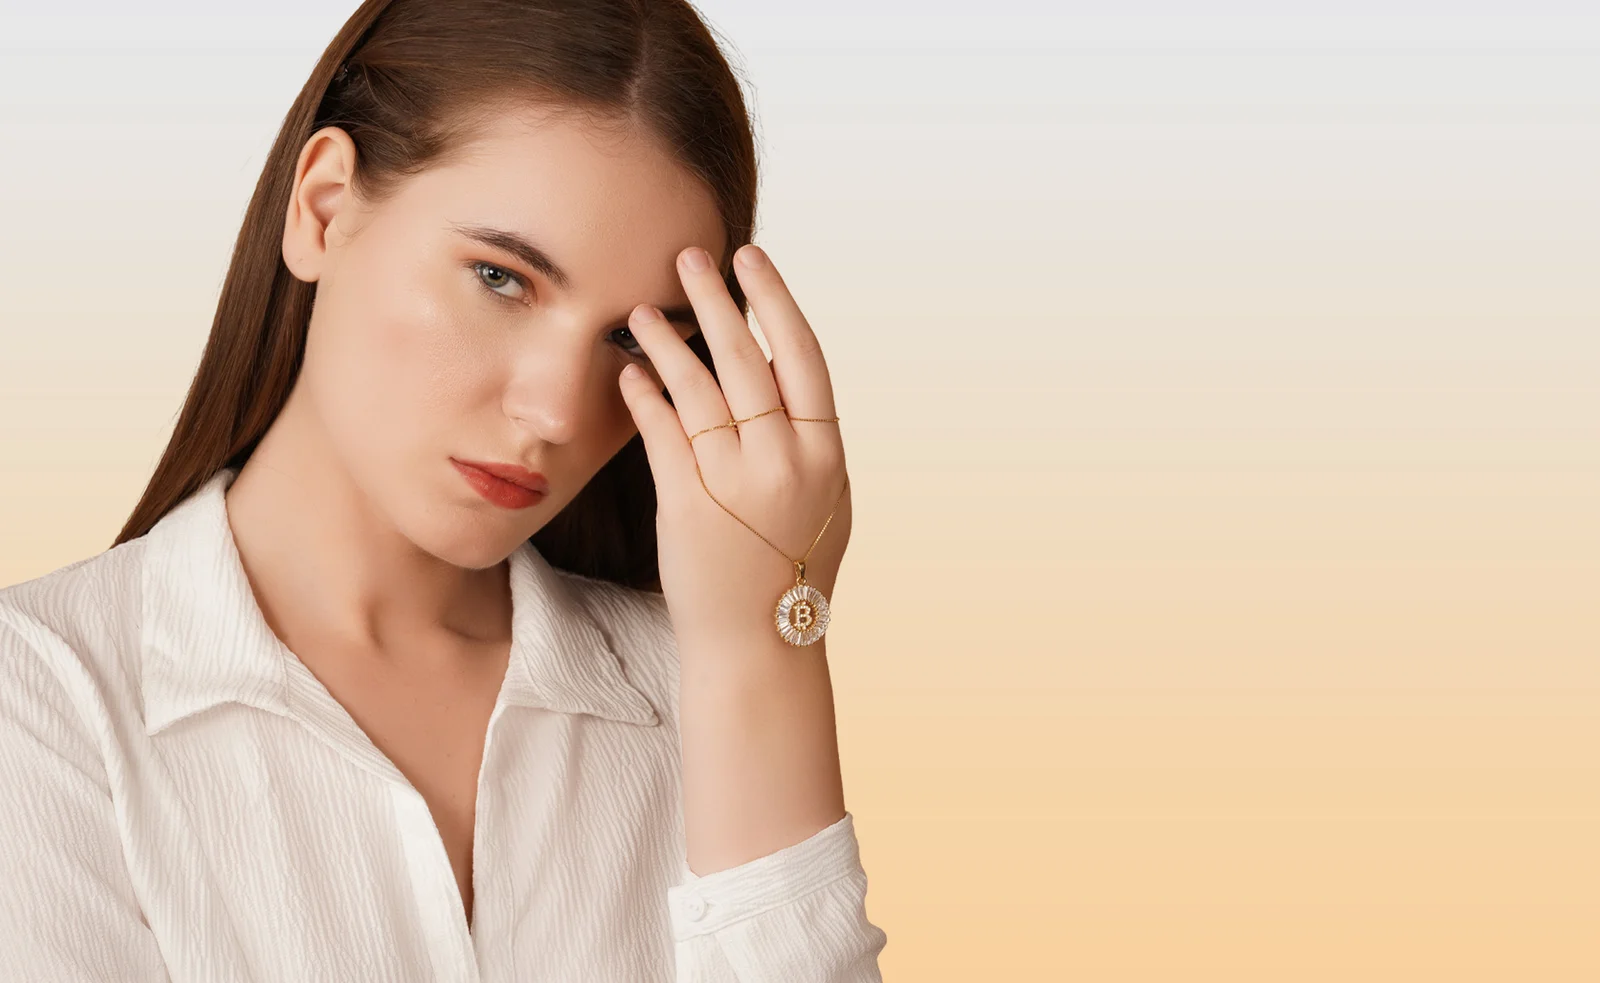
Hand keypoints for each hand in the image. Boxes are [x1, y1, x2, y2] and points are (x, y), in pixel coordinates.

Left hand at [617, 243, 850, 646]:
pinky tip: (629, 372)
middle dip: (715, 299)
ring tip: (642, 311)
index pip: (802, 355)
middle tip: (688, 256)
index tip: (751, 260)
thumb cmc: (793, 569)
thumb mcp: (826, 499)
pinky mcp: (686, 502)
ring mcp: (735, 481)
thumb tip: (782, 370)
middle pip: (746, 358)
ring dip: (667, 341)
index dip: (775, 300)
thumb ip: (809, 438)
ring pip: (698, 387)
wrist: (759, 642)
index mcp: (826, 454)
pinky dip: (644, 395)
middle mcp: (784, 461)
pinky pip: (662, 430)